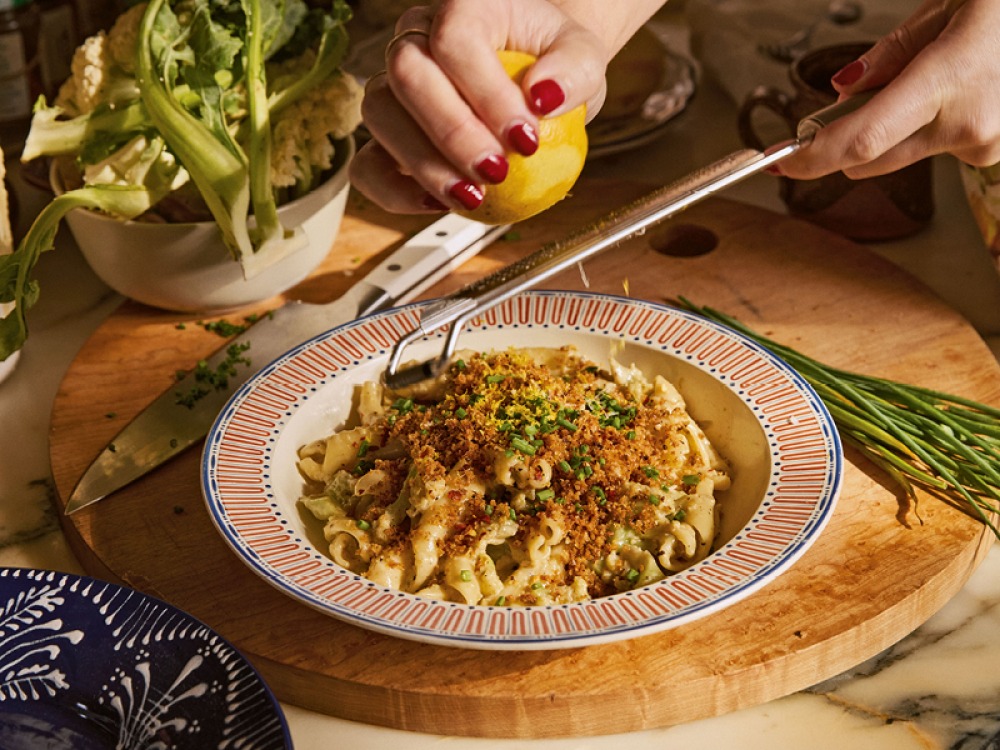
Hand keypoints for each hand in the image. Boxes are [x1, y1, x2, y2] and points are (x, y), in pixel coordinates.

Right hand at [348, 0, 609, 214]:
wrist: (535, 80)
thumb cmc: (553, 63)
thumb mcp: (583, 57)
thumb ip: (574, 70)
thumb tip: (544, 97)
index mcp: (462, 8)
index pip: (455, 41)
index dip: (486, 94)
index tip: (527, 140)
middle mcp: (416, 38)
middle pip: (407, 76)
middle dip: (451, 133)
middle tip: (497, 172)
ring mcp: (394, 85)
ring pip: (380, 115)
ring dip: (424, 164)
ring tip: (472, 196)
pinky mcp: (388, 134)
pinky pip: (368, 163)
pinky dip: (395, 190)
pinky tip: (439, 204)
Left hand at [779, 0, 999, 180]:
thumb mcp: (945, 8)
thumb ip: (889, 55)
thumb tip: (843, 90)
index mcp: (949, 81)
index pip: (859, 141)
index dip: (810, 159)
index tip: (776, 163)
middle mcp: (967, 125)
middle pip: (869, 159)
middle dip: (844, 139)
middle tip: (845, 100)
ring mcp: (984, 143)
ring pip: (901, 155)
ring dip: (892, 130)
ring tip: (930, 76)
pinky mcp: (992, 150)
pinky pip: (935, 147)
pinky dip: (926, 126)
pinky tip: (955, 89)